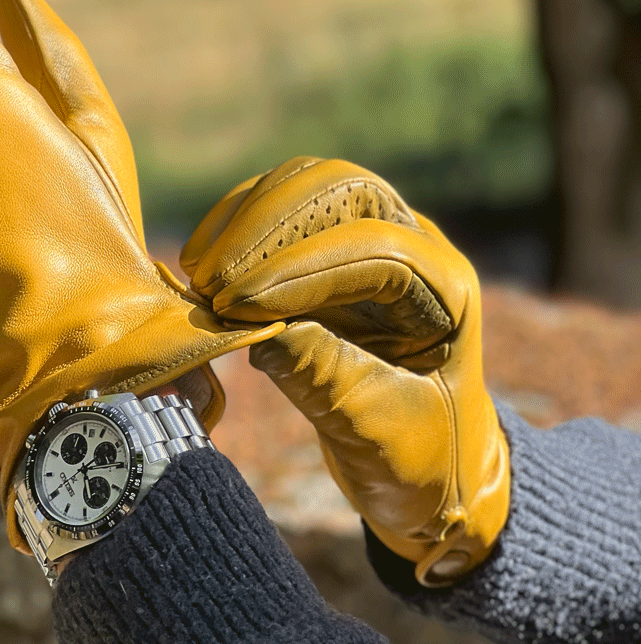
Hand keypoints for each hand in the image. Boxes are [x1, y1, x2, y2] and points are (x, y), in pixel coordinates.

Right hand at [181, 157, 509, 584]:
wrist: (424, 459)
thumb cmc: (415, 454)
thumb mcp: (378, 432)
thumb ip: (327, 381)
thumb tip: (259, 335)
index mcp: (447, 288)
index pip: (378, 249)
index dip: (302, 270)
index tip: (237, 307)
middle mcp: (417, 241)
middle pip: (342, 189)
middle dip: (270, 227)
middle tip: (213, 285)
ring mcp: (373, 229)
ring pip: (305, 184)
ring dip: (246, 220)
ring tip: (199, 276)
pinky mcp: (329, 237)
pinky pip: (278, 204)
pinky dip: (233, 223)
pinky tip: (196, 262)